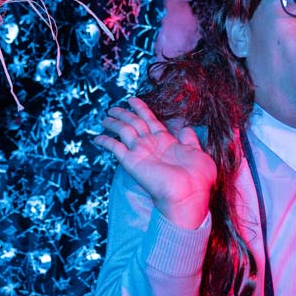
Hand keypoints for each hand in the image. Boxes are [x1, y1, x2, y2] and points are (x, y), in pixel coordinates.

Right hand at [94, 97, 215, 228]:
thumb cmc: (197, 178)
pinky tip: (97, 138)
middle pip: (134, 122)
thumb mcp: (199, 153)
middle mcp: (151, 144)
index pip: (150, 119)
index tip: (132, 100)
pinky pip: (115, 147)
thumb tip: (186, 129)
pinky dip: (105, 142)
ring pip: (124, 130)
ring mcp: (140, 152)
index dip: (141, 108)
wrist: (188, 195)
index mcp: (166, 140)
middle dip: (123, 113)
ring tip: (105, 117)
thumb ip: (190, 140)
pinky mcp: (131, 161)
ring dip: (114, 122)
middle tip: (112, 108)